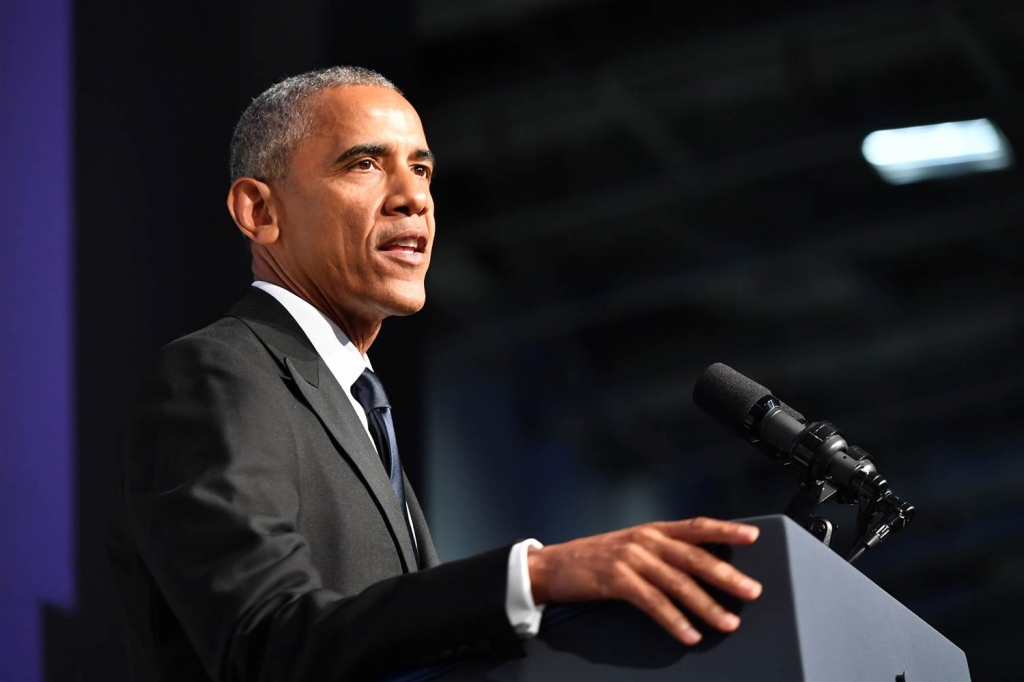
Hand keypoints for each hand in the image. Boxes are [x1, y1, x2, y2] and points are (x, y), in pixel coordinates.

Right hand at [527, 517, 761, 644]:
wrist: (553, 566)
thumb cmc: (595, 559)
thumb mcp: (631, 547)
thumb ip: (662, 553)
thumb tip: (701, 567)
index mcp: (652, 530)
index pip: (696, 527)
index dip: (724, 530)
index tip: (753, 535)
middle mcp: (645, 540)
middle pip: (693, 557)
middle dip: (726, 575)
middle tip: (751, 591)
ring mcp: (630, 559)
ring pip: (678, 583)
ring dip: (706, 605)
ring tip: (727, 622)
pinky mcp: (616, 580)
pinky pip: (653, 603)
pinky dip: (674, 620)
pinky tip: (689, 634)